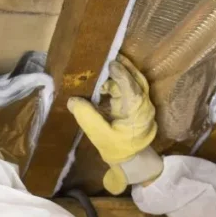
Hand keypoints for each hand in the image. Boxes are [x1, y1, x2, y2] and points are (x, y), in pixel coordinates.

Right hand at [68, 55, 161, 194]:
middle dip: (123, 66)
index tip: (109, 63)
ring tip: (101, 67)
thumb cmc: (118, 149)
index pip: (131, 86)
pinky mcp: (135, 105)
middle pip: (136, 79)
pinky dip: (117, 82)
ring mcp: (141, 103)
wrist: (131, 160)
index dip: (121, 73)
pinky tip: (103, 80)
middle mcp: (143, 103)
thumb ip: (87, 117)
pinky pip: (128, 88)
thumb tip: (72, 100)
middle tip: (107, 55)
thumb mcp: (100, 135)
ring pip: (133, 82)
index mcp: (137, 110)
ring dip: (118, 74)